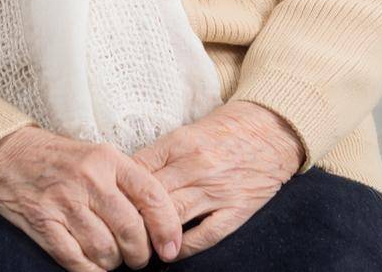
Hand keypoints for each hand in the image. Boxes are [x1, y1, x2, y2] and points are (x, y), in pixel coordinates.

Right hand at [0, 124, 184, 270]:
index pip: (151, 195)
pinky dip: (90, 270)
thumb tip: (158, 223)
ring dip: (114, 262)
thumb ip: (127, 183)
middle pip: (131, 230)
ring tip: (112, 256)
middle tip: (138, 257)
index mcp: (107, 159)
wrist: (9, 154)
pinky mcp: (43, 222)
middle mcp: (88, 179)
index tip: (170, 246)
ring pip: (105, 250)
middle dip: (140, 253)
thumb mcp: (98, 156)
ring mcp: (64, 202)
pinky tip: (92, 264)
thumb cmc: (61, 159)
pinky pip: (77, 260)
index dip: (167, 227)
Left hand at [129, 101, 304, 260]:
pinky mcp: (236, 210)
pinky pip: (205, 235)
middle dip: (131, 215)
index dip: (120, 190)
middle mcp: (196, 166)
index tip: (110, 203)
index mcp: (180, 142)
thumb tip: (127, 178)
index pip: (138, 170)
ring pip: (173, 216)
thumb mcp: (186, 132)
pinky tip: (170, 252)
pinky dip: (184, 247)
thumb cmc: (224, 131)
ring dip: (152, 235)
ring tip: (138, 245)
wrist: (271, 130)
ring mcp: (217, 190)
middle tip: (116, 229)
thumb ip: (159, 155)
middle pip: (151, 196)